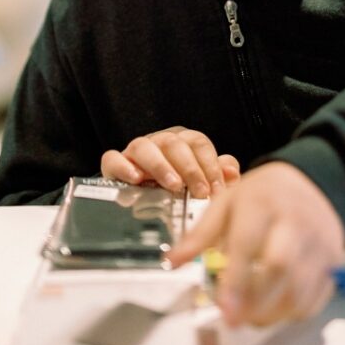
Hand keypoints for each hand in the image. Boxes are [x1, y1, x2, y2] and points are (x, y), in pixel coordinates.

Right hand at [100, 126, 239, 198]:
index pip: (198, 143)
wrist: (141, 202)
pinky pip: (113, 158)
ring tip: (173, 186)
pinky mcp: (114, 164)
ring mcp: (135, 151)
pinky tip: (136, 180)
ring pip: (144, 146)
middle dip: (190, 168)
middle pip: (174, 143)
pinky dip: (123, 166)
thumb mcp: (200, 182)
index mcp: (182, 142)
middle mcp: (159, 142)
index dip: (210, 165)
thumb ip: (218, 175)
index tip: (217, 188)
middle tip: (200, 191)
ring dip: (160, 165)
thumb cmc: (176, 189)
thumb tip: (231, 172)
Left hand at [168, 161, 344, 326]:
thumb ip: (200, 234)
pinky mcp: (334, 260)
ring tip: (251, 318)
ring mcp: (319, 240)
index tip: (223, 309)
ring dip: (273, 312)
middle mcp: (295, 219)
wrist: (312, 181)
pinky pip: (317, 297)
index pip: (248, 242)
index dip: (236, 278)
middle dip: (256, 300)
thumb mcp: (227, 202)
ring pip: (300, 286)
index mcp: (262, 202)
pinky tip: (275, 310)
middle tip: (234, 320)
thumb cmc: (262, 196)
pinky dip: (294, 312)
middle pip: (280, 265)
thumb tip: (171, 262)